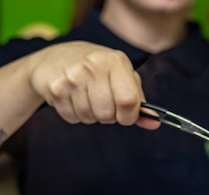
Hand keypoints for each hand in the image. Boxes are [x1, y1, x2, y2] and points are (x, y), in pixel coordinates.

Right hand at [27, 41, 157, 129]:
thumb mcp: (122, 77)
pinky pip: (72, 117)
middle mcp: (93, 65)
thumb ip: (139, 101)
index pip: (129, 101)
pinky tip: (72, 98)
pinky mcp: (55, 87)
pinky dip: (75, 115)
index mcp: (116, 61)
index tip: (126, 114)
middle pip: (108, 114)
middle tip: (102, 103)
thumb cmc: (97, 70)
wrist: (53, 59)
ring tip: (86, 98)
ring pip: (90, 118)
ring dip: (91, 115)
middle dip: (108, 116)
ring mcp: (72, 75)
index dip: (129, 116)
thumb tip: (155, 122)